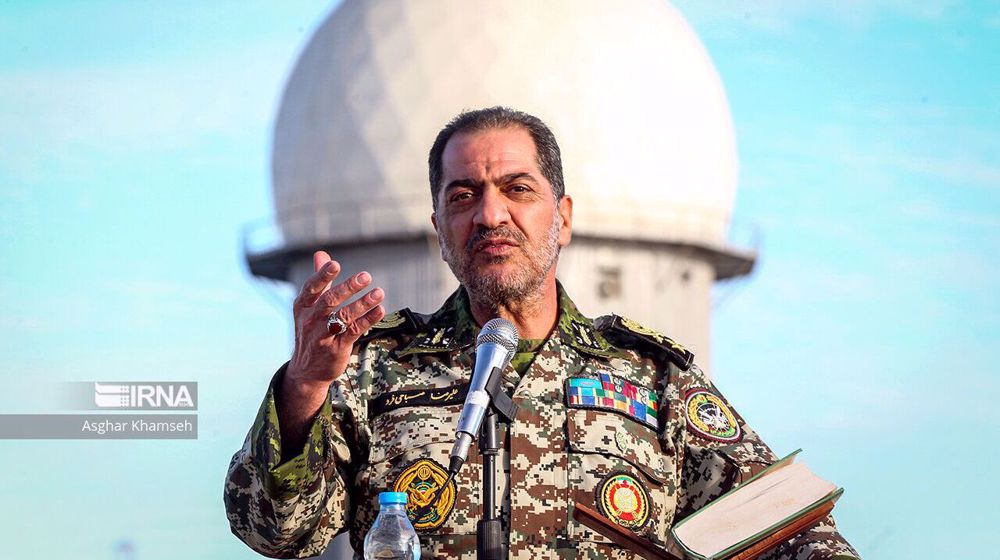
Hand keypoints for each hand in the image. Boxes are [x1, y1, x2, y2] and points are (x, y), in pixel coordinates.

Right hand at [286, 251, 385, 386]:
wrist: (306, 370)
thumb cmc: (311, 331)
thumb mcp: (309, 307)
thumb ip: (319, 281)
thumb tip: (321, 254)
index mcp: (303, 307)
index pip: (312, 288)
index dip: (322, 276)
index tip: (335, 264)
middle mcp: (311, 320)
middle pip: (329, 301)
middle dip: (347, 288)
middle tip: (365, 276)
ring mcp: (323, 336)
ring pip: (344, 317)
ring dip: (363, 303)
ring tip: (379, 292)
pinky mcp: (336, 349)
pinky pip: (353, 332)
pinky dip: (367, 320)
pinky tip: (379, 310)